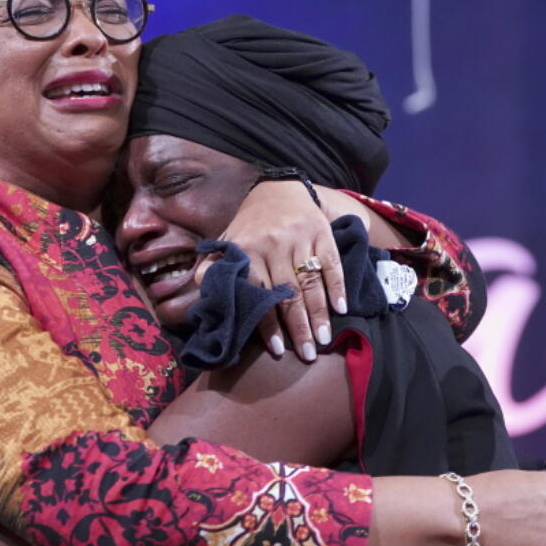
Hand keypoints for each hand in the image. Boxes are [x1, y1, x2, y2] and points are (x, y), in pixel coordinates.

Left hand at [197, 180, 345, 360]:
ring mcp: (299, 237)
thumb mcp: (225, 243)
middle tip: (308, 354)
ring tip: (323, 340)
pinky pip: (331, 263)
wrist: (277, 190)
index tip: (278, 350)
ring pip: (310, 281)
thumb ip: (213, 268)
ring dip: (318, 313)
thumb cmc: (249, 227)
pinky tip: (340, 308)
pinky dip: (337, 286)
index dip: (268, 324)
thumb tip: (204, 295)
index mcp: (246, 249)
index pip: (258, 293)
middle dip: (299, 327)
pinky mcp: (321, 232)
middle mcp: (273, 243)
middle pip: (288, 293)